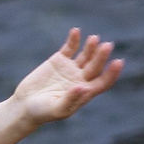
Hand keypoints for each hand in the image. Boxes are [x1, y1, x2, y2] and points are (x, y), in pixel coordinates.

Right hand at [8, 28, 123, 125]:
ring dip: (90, 47)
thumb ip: (71, 100)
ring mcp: (71, 68)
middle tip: (107, 46)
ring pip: (85, 55)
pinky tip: (75, 31)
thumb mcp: (57, 109)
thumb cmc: (42, 112)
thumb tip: (84, 87)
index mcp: (85, 93)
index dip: (112, 73)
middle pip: (96, 66)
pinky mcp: (59, 60)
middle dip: (101, 56)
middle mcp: (81, 79)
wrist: (24, 104)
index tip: (118, 62)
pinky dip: (73, 40)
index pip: (103, 82)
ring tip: (94, 39)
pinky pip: (69, 47)